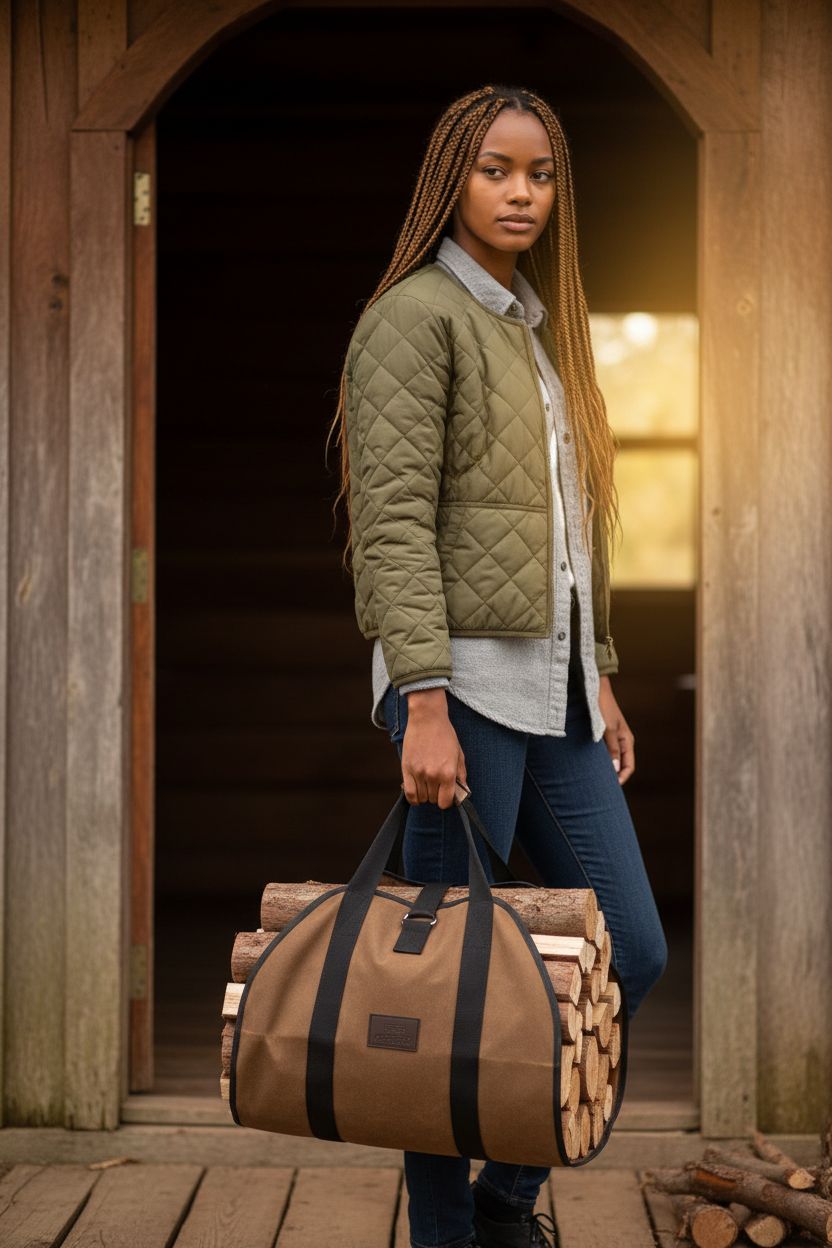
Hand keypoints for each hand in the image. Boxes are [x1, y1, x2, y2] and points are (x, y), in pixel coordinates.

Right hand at [400, 688, 466, 808]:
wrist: (427, 718)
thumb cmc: (445, 734)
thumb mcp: (459, 754)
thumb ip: (461, 775)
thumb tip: (463, 791)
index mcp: (448, 773)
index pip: (445, 802)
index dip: (446, 801)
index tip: (446, 796)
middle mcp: (433, 775)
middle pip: (433, 800)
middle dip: (436, 795)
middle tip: (437, 785)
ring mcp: (418, 773)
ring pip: (421, 798)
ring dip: (425, 794)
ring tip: (427, 784)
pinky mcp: (406, 769)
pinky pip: (409, 793)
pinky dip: (413, 797)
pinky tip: (417, 793)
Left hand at [598, 675, 634, 783]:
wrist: (595, 689)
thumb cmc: (603, 707)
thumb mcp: (608, 729)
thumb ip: (612, 748)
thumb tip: (616, 769)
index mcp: (627, 741)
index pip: (629, 766)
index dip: (622, 778)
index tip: (611, 787)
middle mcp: (621, 741)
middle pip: (620, 765)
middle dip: (613, 776)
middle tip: (601, 788)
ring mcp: (612, 738)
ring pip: (611, 759)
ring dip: (605, 768)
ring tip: (594, 778)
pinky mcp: (603, 734)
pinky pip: (604, 752)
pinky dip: (600, 760)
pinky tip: (589, 765)